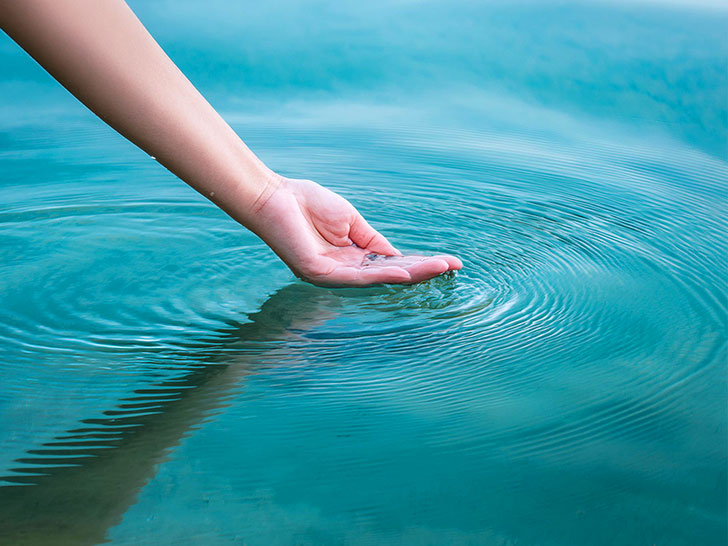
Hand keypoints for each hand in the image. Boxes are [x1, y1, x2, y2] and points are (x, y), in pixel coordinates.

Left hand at [249, 176, 461, 286]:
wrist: (274, 196)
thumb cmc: (307, 204)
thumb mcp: (350, 221)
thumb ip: (373, 240)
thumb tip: (399, 257)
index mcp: (351, 257)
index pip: (390, 264)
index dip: (418, 263)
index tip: (447, 261)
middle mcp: (344, 270)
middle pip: (389, 275)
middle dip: (422, 271)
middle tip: (452, 267)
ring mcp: (332, 274)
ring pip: (377, 279)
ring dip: (410, 275)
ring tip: (439, 268)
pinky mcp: (319, 273)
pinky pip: (356, 278)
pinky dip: (382, 275)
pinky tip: (404, 272)